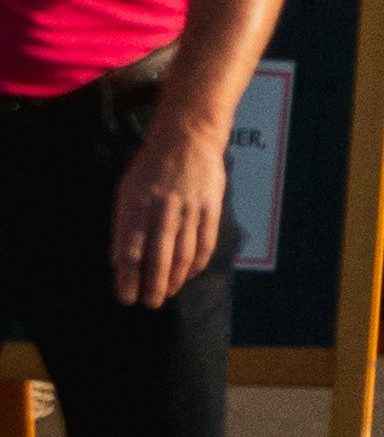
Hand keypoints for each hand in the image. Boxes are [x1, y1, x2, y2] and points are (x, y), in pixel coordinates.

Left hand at [112, 105, 230, 308]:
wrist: (189, 133)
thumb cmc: (151, 165)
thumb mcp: (126, 190)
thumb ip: (122, 226)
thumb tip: (118, 263)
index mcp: (137, 205)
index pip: (130, 253)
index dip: (127, 281)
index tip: (126, 298)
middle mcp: (163, 209)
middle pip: (157, 259)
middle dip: (152, 289)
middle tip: (149, 304)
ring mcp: (189, 207)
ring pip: (183, 256)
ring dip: (174, 281)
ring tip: (167, 294)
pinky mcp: (211, 206)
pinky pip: (205, 243)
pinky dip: (197, 265)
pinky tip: (189, 275)